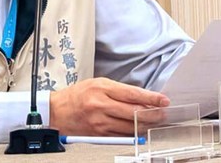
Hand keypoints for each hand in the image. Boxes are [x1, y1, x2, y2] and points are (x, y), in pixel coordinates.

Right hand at [49, 77, 169, 135]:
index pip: (132, 94)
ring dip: (146, 125)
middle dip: (153, 113)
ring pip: (131, 127)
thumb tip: (142, 98)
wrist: (58, 111)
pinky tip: (140, 129)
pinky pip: (122, 136)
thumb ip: (119, 90)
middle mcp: (101, 106)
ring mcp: (100, 122)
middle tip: (163, 112)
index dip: (151, 98)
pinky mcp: (99, 135)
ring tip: (154, 121)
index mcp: (101, 89)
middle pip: (134, 112)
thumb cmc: (78, 95)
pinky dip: (134, 133)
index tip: (163, 100)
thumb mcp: (98, 84)